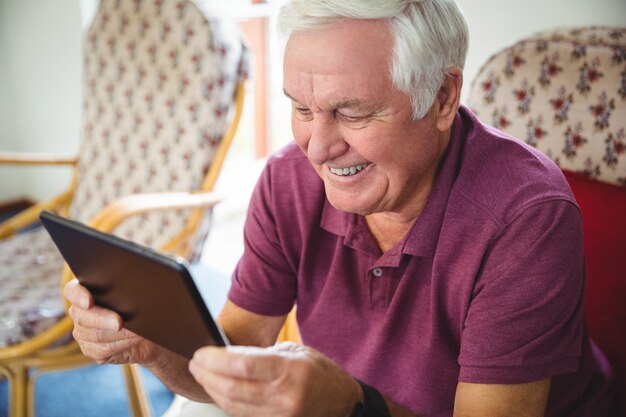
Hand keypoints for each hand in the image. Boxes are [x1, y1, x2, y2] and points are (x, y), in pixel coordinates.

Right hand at [63, 278, 160, 364]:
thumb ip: (128, 288)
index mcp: (86, 291)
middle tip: (120, 322)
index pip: (72, 291)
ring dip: (120, 333)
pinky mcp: (91, 350)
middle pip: (83, 317)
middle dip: (103, 319)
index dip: (79, 296)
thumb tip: (135, 286)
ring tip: (138, 330)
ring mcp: (83, 333)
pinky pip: (103, 349)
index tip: (89, 302)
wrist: (147, 330)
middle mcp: (80, 312)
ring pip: (95, 335)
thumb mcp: (135, 293)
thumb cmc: (140, 305)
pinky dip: (123, 344)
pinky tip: (136, 338)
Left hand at [188, 342, 361, 416]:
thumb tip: (226, 354)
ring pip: (233, 406)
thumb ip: (263, 354)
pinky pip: (242, 416)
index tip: (201, 353)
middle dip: (207, 375)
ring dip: (212, 390)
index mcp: (290, 370)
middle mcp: (285, 396)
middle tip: (195, 363)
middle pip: (232, 388)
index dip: (215, 360)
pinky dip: (225, 403)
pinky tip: (218, 391)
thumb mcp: (295, 351)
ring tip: (202, 375)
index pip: (242, 365)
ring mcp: (281, 415)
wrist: (343, 403)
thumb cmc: (319, 372)